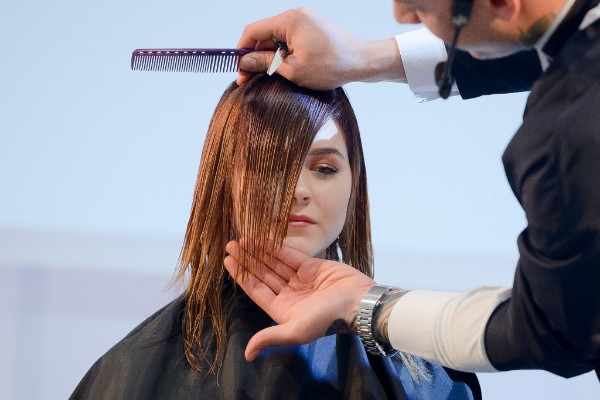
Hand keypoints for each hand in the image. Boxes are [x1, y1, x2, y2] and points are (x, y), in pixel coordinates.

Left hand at [224, 240, 374, 360]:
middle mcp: (289, 294)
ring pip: (274, 263)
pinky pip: (290, 256)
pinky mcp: (312, 267)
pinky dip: (276, 248)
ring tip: (242, 239)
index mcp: (282, 310)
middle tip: (231, 245)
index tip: (228, 261)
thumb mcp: (295, 331)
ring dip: (258, 252)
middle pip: (262, 274)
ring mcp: (300, 279)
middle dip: (247, 261)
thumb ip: (269, 337)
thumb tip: (248, 354)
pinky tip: (262, 239)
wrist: (357, 302)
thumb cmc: (326, 318)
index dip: (241, 276)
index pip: (256, 290)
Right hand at [236, 7, 404, 88]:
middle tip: (251, 80)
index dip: (242, 52)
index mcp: (289, 20)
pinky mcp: (312, 28)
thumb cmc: (333, 66)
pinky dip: (284, 53)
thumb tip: (245, 63)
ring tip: (272, 77)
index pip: (253, 31)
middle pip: (264, 34)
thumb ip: (265, 64)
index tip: (239, 71)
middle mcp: (296, 15)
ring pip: (277, 38)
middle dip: (256, 57)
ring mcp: (305, 20)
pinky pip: (290, 39)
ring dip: (271, 57)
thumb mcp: (293, 70)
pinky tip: (285, 69)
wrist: (363, 62)